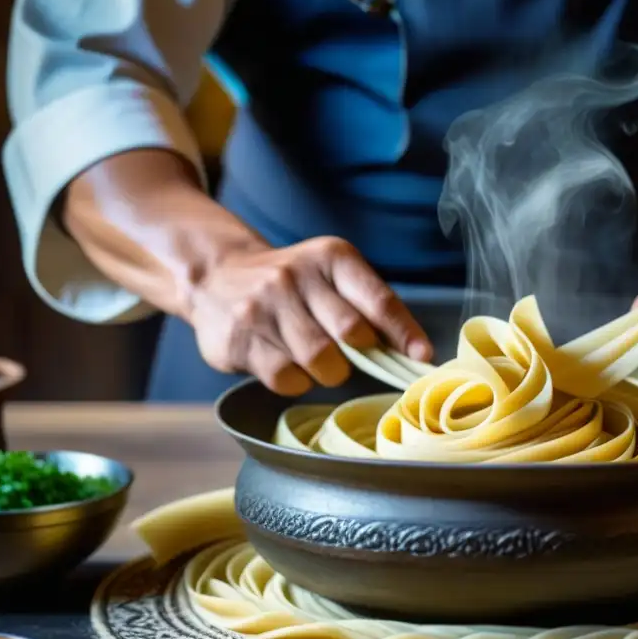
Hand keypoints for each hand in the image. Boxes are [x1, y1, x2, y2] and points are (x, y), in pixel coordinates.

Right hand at [185, 237, 431, 394]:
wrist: (215, 275)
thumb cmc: (294, 286)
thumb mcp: (333, 277)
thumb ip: (370, 308)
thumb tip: (415, 353)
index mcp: (331, 257)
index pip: (378, 299)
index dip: (404, 332)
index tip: (422, 356)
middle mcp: (296, 275)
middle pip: (352, 334)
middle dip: (359, 355)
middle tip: (349, 355)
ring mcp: (264, 306)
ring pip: (321, 361)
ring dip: (328, 371)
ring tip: (313, 356)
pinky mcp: (240, 339)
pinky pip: (287, 378)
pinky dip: (296, 381)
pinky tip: (286, 362)